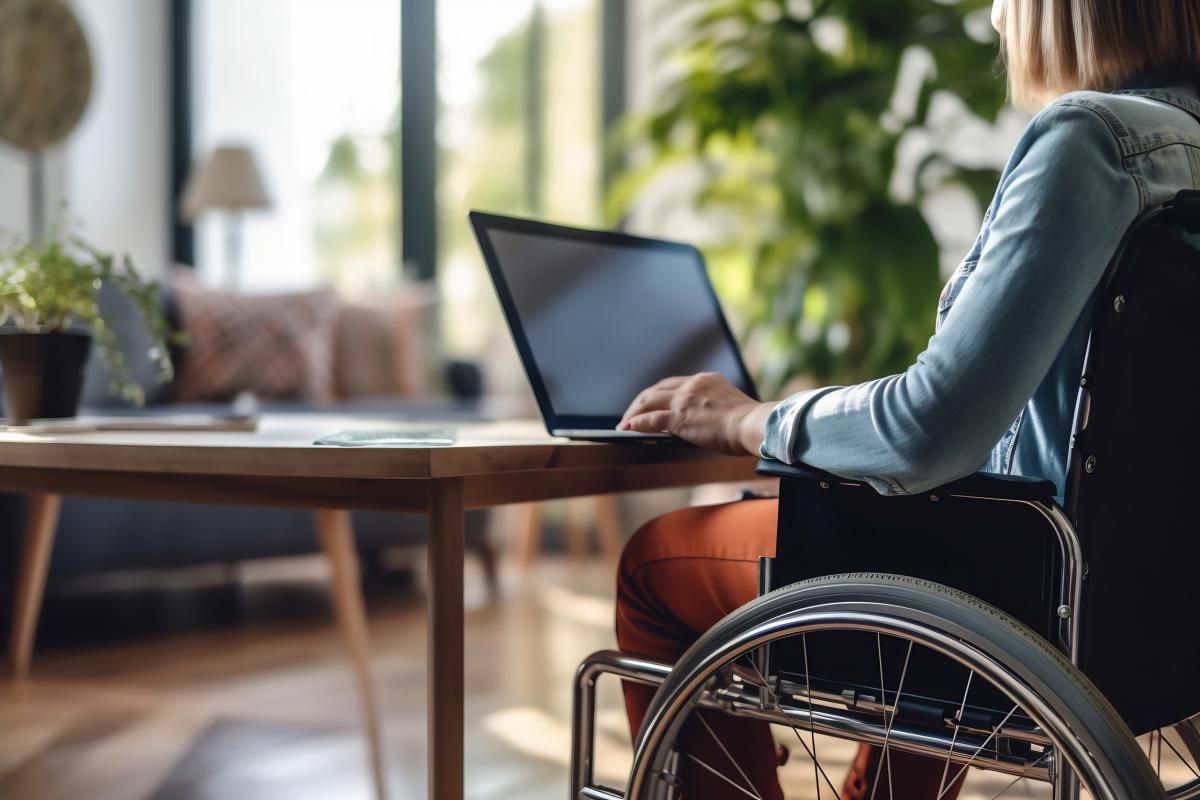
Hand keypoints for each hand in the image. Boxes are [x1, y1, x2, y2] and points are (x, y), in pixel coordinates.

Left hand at [617, 372, 775, 454]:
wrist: (752, 425)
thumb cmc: (748, 422)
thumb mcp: (730, 404)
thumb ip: (713, 405)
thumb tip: (701, 419)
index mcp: (706, 379)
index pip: (674, 384)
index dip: (659, 394)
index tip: (652, 401)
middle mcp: (692, 385)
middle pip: (656, 389)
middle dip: (641, 402)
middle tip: (633, 413)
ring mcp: (684, 400)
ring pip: (649, 401)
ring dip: (634, 413)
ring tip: (625, 422)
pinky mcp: (679, 417)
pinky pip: (651, 419)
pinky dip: (636, 423)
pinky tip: (627, 428)